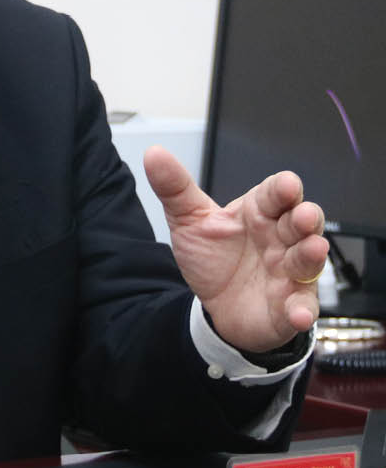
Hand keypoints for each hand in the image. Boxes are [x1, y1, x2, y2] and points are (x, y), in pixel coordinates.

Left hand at [144, 145, 327, 352]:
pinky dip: (302, 309)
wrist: (213, 304)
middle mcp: (280, 239)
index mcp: (258, 212)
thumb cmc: (211, 257)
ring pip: (308, 260)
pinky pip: (302, 305)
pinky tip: (298, 314)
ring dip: (312, 255)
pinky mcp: (290, 304)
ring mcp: (289, 272)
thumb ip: (174, 188)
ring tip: (313, 250)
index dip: (283, 189)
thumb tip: (154, 154)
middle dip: (306, 217)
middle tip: (303, 216)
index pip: (275, 194)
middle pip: (301, 223)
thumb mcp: (189, 220)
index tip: (286, 185)